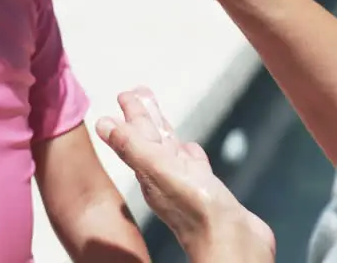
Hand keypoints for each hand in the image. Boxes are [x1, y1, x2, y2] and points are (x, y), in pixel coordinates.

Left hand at [95, 88, 274, 261]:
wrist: (234, 245)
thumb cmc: (197, 211)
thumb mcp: (159, 171)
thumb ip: (132, 147)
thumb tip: (102, 124)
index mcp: (150, 171)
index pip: (136, 134)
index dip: (132, 112)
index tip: (124, 93)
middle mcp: (165, 178)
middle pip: (152, 139)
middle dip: (146, 116)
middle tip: (141, 92)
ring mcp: (188, 185)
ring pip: (173, 151)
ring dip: (167, 133)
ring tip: (162, 118)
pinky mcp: (209, 192)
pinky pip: (195, 168)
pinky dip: (191, 155)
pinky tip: (190, 150)